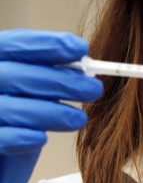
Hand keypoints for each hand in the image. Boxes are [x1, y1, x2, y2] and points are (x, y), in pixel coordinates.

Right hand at [0, 29, 102, 182]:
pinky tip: (41, 139)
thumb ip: (49, 77)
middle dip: (61, 81)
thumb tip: (84, 68)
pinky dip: (22, 138)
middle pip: (15, 75)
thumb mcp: (33, 94)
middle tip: (94, 89)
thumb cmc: (16, 122)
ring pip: (8, 107)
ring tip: (79, 119)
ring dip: (51, 112)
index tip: (80, 49)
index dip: (48, 44)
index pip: (15, 44)